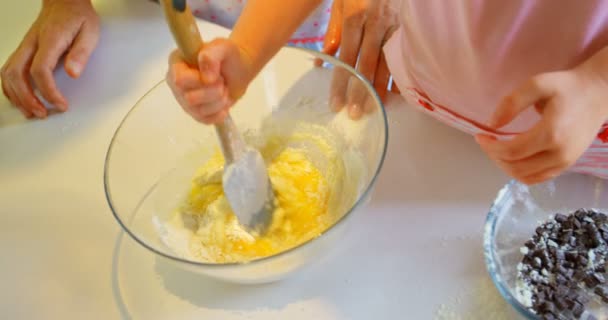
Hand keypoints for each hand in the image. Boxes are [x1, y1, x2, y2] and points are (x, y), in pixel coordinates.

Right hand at [0, 0, 99, 118]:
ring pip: (8, 74)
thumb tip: (73, 73)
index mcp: (49, 40)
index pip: (40, 70)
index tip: (60, 104)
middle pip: (17, 75)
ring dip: (17, 96)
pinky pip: (8, 71)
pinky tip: (21, 99)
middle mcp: (31, 44)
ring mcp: (24, 47)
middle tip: (43, 113)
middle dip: (27, 99)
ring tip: (32, 111)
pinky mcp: (23, 50)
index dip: (48, 91)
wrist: (65, 2)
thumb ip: (81, 54)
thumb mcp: (90, 33)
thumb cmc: (78, 17)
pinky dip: (11, 88)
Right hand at [167, 38, 254, 124]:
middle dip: (213, 92)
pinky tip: (224, 103)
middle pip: (190, 98)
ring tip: (224, 89)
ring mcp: (184, 99)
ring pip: (198, 111)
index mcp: (176, 63)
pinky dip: (219, 113)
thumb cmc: (229, 56)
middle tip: (222, 81)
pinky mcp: (195, 113)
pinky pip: (205, 120)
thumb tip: (206, 76)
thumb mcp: (223, 47)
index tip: (216, 75)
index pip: (179, 80)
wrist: (240, 70)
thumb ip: (212, 55)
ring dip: (219, 101)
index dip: (199, 81)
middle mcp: (176, 82)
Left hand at [315, 0, 398, 118]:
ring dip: (381, 88)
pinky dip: (401, 74)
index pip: (346, 57)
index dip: (340, 82)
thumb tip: (321, 65)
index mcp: (356, 18)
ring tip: (374, 108)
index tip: (335, 103)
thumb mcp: (341, 4)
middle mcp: (377, 24)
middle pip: (367, 64)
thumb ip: (332, 34)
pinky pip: (404, 56)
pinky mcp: (408, 28)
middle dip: (361, 91)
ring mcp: (395, 26)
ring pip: (388, 62)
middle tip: (354, 114)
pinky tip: (395, 93)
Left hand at [476, 48, 607, 184]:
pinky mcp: (566, 165)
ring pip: (524, 177)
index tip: (480, 135)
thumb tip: (492, 124)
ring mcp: (565, 162)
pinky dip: (519, 172)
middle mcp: (559, 154)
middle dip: (494, 156)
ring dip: (505, 166)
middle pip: (515, 167)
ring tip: (497, 149)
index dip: (490, 147)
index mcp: (551, 134)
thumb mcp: (537, 84)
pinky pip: (537, 178)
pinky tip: (512, 157)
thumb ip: (512, 102)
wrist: (598, 93)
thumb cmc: (567, 87)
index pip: (511, 151)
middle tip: (487, 141)